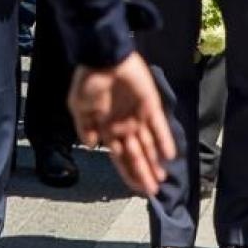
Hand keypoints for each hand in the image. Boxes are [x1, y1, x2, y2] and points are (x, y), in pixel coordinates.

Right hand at [69, 51, 175, 195]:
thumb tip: (93, 147)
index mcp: (107, 128)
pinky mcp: (151, 105)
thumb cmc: (88, 80)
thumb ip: (85, 127)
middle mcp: (124, 125)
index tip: (136, 190)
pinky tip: (168, 156)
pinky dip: (164, 140)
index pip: (120, 157)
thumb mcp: (78, 106)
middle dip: (143, 174)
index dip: (128, 173)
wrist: (103, 56)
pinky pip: (159, 126)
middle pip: (136, 155)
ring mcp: (138, 116)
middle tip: (152, 192)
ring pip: (149, 145)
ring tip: (161, 180)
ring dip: (154, 162)